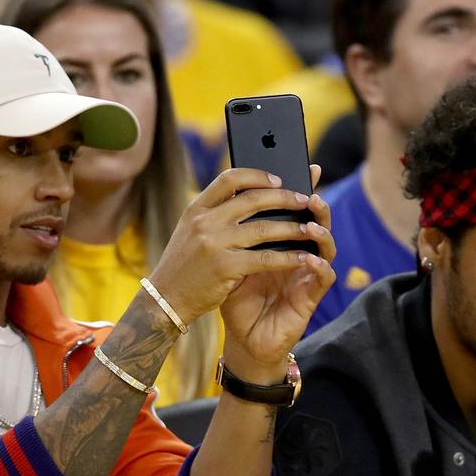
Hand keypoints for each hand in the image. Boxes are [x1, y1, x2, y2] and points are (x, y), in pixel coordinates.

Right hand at [148, 165, 334, 381]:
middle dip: (284, 198)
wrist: (165, 300)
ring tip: (310, 228)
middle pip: (253, 200)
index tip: (278, 179)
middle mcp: (204, 222)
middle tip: (305, 200)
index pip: (229, 179)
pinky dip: (287, 257)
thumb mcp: (191, 232)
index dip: (257, 176)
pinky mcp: (225, 268)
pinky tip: (302, 257)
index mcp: (196, 209)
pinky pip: (265, 258)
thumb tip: (253, 199)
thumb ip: (215, 215)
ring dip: (292, 227)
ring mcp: (214, 244)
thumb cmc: (184, 266)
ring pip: (264, 229)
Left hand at [220, 165, 335, 379]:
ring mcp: (307, 274)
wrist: (242, 339)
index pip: (294, 209)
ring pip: (327, 245)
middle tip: (309, 193)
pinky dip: (319, 265)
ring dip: (322, 232)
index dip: (302, 187)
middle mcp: (298, 253)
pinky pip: (323, 276)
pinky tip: (309, 257)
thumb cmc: (236, 299)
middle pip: (315, 220)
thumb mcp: (230, 260)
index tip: (305, 167)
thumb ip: (234, 233)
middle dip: (315, 204)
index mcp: (280, 241)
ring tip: (311, 224)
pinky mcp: (311, 296)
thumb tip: (229, 197)